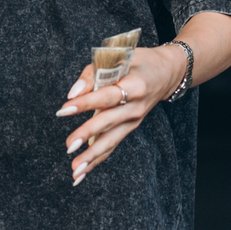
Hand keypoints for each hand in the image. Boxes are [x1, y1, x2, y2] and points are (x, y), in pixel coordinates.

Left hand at [54, 44, 188, 185]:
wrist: (167, 72)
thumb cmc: (139, 61)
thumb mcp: (120, 56)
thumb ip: (94, 73)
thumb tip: (73, 93)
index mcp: (135, 85)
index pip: (106, 96)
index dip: (85, 103)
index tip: (63, 110)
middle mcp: (136, 106)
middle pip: (109, 122)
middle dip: (87, 135)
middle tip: (68, 146)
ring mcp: (134, 120)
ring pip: (111, 140)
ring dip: (92, 157)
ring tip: (75, 171)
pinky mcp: (130, 127)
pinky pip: (113, 144)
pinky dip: (98, 159)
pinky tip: (83, 173)